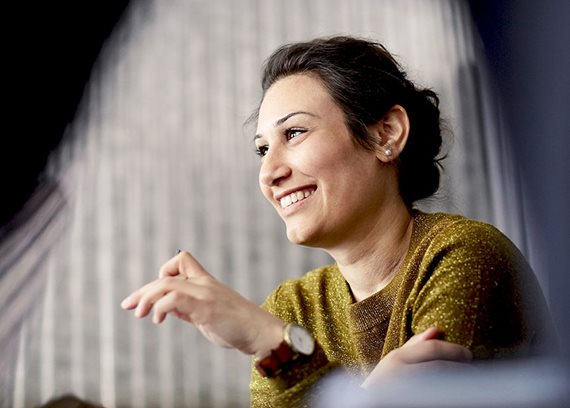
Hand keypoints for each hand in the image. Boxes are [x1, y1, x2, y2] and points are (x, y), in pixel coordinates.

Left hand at [120, 251, 283, 355]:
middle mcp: (204, 284)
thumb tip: (165, 309)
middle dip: (144, 290)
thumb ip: (187, 309)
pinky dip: (161, 307)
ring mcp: (205, 294)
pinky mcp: (206, 307)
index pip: (182, 260)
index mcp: (206, 283)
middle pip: (167, 275)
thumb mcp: (206, 315)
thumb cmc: (236, 326)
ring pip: (167, 283)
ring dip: (147, 297)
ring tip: (138, 313)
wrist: (260, 332)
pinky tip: (158, 320)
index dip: (164, 270)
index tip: (156, 291)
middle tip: (128, 305)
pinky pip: (176, 298)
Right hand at [361, 327, 472, 388]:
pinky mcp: (410, 399)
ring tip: (471, 384)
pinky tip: (458, 395)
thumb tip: (437, 329)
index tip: (468, 356)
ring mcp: (404, 390)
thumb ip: (414, 347)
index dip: (454, 350)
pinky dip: (450, 394)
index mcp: (395, 359)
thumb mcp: (394, 363)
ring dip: (459, 382)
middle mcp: (398, 374)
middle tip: (475, 371)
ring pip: (440, 384)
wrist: (367, 406)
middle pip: (439, 367)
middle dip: (461, 368)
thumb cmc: (383, 386)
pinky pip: (436, 396)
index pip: (432, 348)